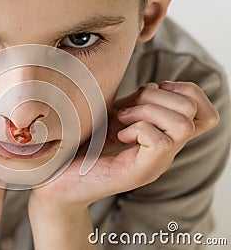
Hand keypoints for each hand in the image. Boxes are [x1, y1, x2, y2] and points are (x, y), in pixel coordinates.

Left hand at [30, 81, 219, 209]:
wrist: (57, 176)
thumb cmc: (82, 143)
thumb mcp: (114, 115)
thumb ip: (138, 103)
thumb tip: (156, 86)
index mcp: (161, 135)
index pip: (204, 113)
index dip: (187, 91)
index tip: (153, 89)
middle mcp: (164, 151)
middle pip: (193, 111)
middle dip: (157, 97)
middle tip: (126, 109)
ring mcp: (154, 163)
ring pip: (182, 125)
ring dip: (147, 112)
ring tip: (121, 120)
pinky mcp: (139, 173)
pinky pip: (160, 142)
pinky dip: (138, 129)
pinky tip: (118, 134)